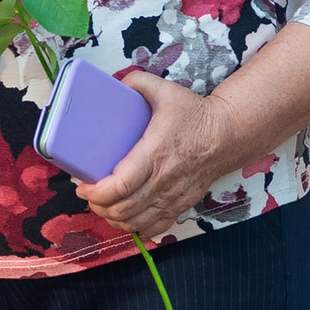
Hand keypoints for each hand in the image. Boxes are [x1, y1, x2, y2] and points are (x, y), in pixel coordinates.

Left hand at [75, 73, 231, 242]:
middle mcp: (163, 181)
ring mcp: (172, 197)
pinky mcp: (180, 205)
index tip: (82, 186)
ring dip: (113, 218)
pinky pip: (154, 227)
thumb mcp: (166, 91)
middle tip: (88, 194)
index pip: (120, 186)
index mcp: (154, 154)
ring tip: (102, 205)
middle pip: (123, 209)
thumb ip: (138, 82)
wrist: (227, 136)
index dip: (96, 192)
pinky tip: (125, 218)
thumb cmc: (195, 116)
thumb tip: (116, 83)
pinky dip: (135, 227)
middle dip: (98, 205)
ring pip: (135, 222)